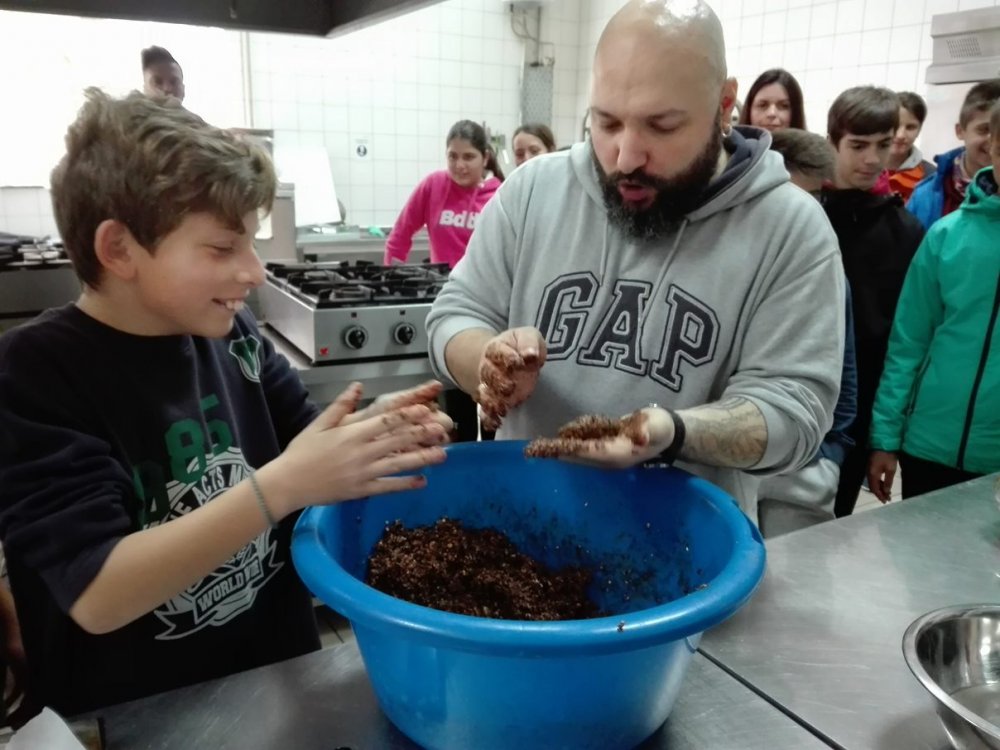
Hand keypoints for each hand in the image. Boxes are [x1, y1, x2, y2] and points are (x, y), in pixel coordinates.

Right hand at [264, 383, 447, 514]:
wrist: (287, 483)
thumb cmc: (302, 451)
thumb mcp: (319, 423)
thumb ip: (341, 405)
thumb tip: (358, 386)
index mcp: (351, 433)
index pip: (386, 421)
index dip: (409, 415)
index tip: (427, 409)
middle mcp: (361, 452)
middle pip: (398, 440)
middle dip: (422, 434)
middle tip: (444, 429)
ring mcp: (362, 473)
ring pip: (398, 464)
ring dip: (422, 459)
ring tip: (443, 454)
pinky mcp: (361, 490)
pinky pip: (387, 486)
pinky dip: (405, 484)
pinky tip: (422, 481)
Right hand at [477, 327, 545, 430]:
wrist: (510, 358)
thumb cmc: (521, 346)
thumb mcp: (529, 336)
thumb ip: (529, 343)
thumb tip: (530, 354)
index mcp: (496, 348)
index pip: (498, 352)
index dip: (507, 358)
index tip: (518, 362)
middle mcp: (488, 367)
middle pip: (488, 375)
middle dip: (498, 382)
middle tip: (510, 387)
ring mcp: (489, 386)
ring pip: (484, 394)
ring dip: (492, 402)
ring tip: (503, 409)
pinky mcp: (493, 401)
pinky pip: (486, 411)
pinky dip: (489, 418)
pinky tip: (496, 423)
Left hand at [525, 407, 674, 468]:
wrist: (666, 432)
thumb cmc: (660, 428)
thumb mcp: (656, 427)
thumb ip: (648, 430)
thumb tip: (641, 436)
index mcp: (617, 454)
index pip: (588, 452)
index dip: (569, 449)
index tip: (551, 447)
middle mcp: (607, 459)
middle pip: (576, 457)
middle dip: (556, 454)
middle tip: (532, 451)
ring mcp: (605, 455)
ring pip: (576, 454)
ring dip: (558, 451)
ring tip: (536, 448)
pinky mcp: (603, 448)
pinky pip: (581, 448)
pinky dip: (567, 445)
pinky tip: (555, 441)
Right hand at [867, 450, 897, 502]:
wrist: (883, 443)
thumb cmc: (888, 456)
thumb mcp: (890, 469)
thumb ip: (888, 481)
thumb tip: (886, 491)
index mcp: (872, 475)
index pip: (875, 489)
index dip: (880, 496)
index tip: (885, 501)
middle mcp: (869, 474)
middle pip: (873, 487)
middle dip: (879, 494)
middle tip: (887, 499)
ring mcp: (869, 470)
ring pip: (873, 483)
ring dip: (879, 489)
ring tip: (887, 493)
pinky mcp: (871, 467)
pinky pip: (873, 478)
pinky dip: (879, 483)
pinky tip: (884, 485)